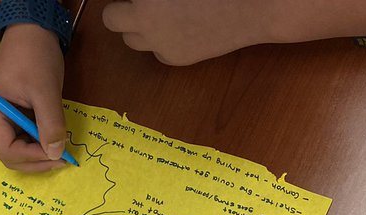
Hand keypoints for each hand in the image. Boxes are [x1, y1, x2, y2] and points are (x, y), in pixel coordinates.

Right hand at [0, 24, 69, 171]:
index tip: (59, 156)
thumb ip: (50, 123)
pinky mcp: (10, 117)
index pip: (6, 150)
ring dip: (38, 155)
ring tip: (61, 150)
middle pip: (9, 155)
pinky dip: (38, 144)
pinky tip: (54, 140)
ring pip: (16, 151)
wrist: (31, 30)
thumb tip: (56, 154)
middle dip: (35, 161)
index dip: (33, 158)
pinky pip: (22, 139)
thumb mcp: (45, 90)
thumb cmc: (34, 56)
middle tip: (63, 158)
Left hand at [102, 0, 277, 65]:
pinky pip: (156, 51)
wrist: (254, 6)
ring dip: (138, 25)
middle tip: (143, 2)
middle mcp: (145, 21)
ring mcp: (160, 43)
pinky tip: (181, 26)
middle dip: (123, 8)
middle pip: (111, 19)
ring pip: (131, 39)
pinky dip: (161, 40)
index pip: (114, 0)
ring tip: (161, 12)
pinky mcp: (176, 58)